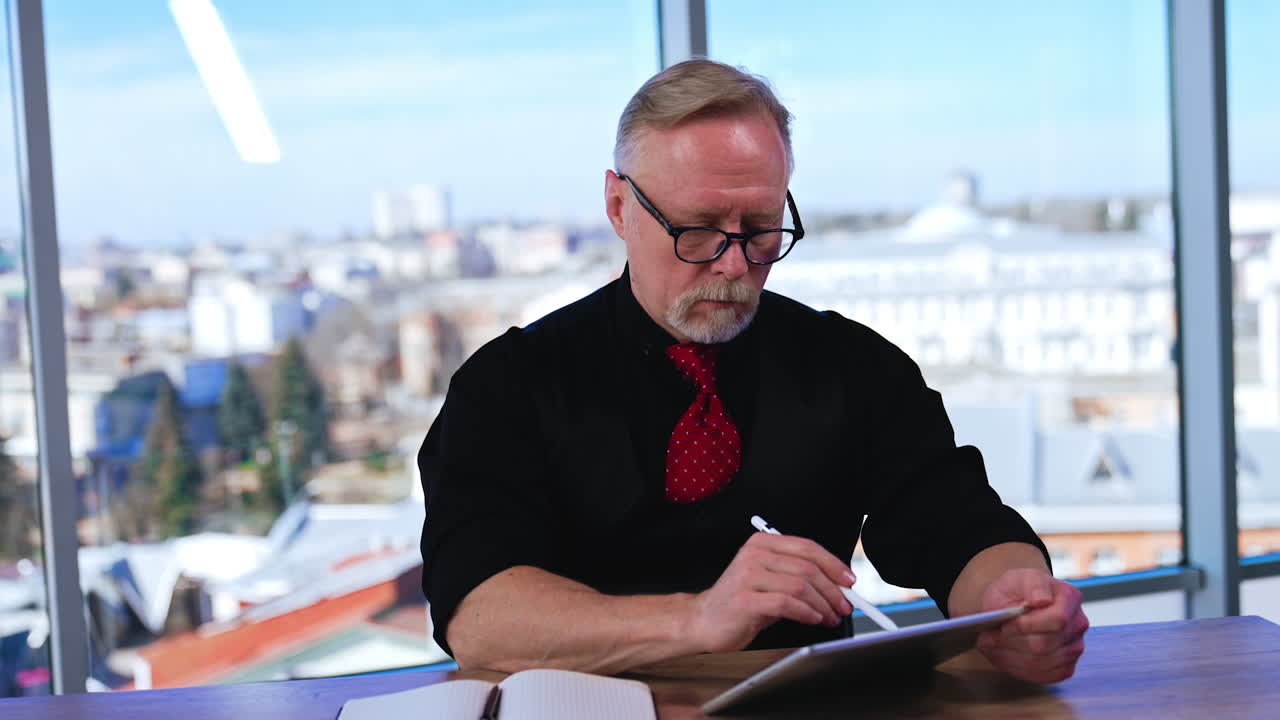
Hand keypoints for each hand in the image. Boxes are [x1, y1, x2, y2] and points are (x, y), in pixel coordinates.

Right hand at [687, 532, 855, 652]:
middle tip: (844, 604)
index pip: (807, 547)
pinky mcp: (745, 599)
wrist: (704, 620)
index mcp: (762, 543)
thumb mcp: (769, 580)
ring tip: (829, 616)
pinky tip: (813, 619)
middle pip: (807, 567)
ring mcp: (748, 575)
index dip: (833, 564)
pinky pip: (787, 604)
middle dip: (833, 589)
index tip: (849, 581)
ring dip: (822, 604)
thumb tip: (836, 583)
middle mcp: (754, 554)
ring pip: (800, 586)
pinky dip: (807, 613)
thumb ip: (797, 575)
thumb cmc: (740, 602)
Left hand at [975, 568, 1087, 682]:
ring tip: (991, 645)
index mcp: (1070, 598)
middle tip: (988, 637)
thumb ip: (1032, 584)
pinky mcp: (1066, 666)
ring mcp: (1074, 647)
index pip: (1057, 620)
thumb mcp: (1018, 578)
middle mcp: (1078, 624)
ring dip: (1010, 656)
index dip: (1027, 626)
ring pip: (1041, 663)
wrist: (1012, 603)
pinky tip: (1003, 655)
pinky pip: (1042, 676)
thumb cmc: (1016, 590)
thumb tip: (1042, 600)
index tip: (1005, 625)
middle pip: (1045, 645)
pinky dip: (1017, 668)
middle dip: (1012, 642)